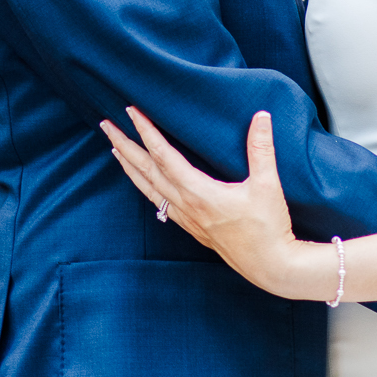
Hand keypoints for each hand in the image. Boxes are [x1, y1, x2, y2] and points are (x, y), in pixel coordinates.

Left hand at [100, 108, 317, 299]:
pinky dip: (144, 186)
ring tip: (114, 149)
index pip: (164, 156)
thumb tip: (261, 116)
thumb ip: (261, 149)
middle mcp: (186, 205)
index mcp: (198, 193)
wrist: (270, 266)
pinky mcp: (192, 227)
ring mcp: (187, 218)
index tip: (131, 110)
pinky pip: (159, 202)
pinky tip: (143, 182)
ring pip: (148, 188)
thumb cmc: (268, 228)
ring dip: (129, 167)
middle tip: (106, 125)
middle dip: (125, 145)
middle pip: (146, 170)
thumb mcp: (267, 186)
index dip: (146, 131)